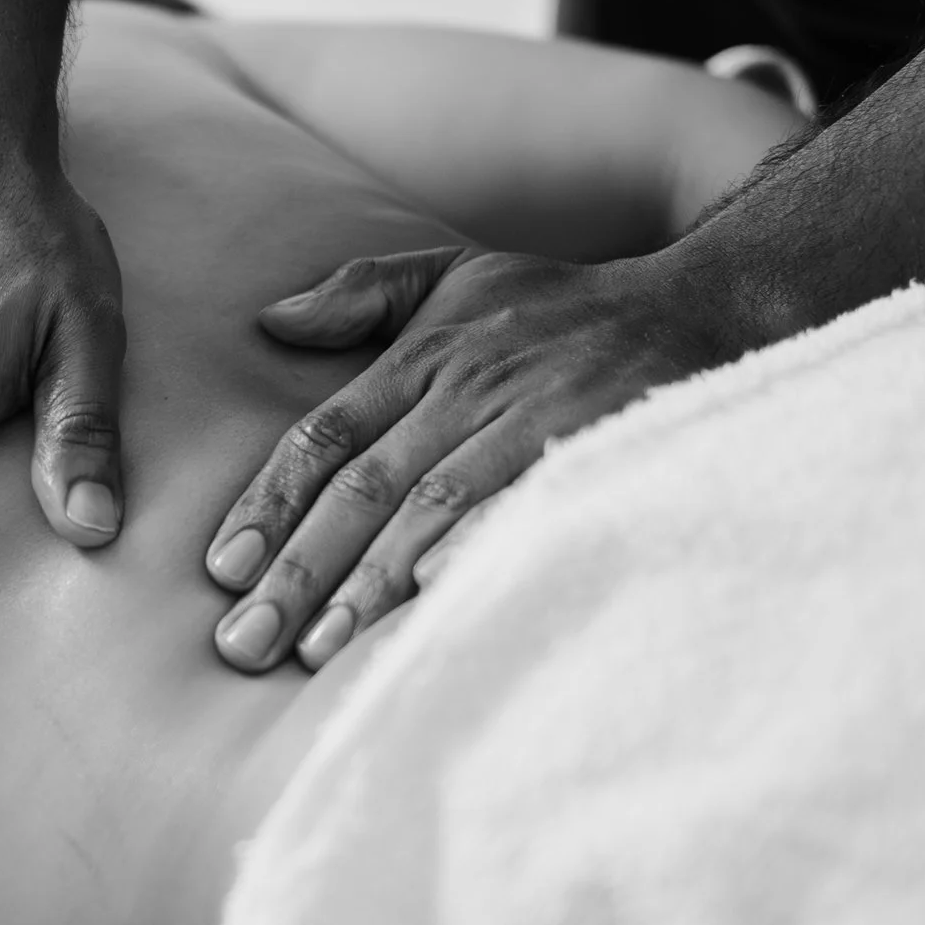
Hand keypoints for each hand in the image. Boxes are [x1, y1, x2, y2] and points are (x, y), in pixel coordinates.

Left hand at [203, 244, 755, 670]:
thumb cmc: (565, 305)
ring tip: (316, 650)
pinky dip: (482, 548)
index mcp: (427, 359)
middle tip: (242, 643)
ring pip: (434, 508)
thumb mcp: (459, 274)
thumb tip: (271, 322)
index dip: (269, 504)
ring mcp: (534, 423)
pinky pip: (528, 508)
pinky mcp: (597, 450)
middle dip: (298, 571)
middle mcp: (469, 391)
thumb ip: (364, 294)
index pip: (326, 437)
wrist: (703, 303)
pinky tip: (435, 599)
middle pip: (365, 489)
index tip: (221, 570)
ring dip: (371, 581)